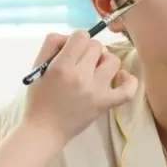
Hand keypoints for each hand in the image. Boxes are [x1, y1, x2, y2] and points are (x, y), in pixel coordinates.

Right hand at [22, 30, 137, 145]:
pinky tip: (121, 77)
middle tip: (80, 62)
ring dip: (104, 61)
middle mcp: (81, 77)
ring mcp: (96, 91)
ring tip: (95, 69)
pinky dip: (129, 81)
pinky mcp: (106, 104)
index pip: (81, 36)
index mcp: (61, 67)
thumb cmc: (39, 98)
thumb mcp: (37, 67)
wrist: (45, 130)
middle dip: (88, 50)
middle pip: (97, 46)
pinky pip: (128, 90)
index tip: (72, 49)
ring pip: (113, 60)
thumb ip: (52, 45)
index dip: (77, 39)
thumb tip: (71, 36)